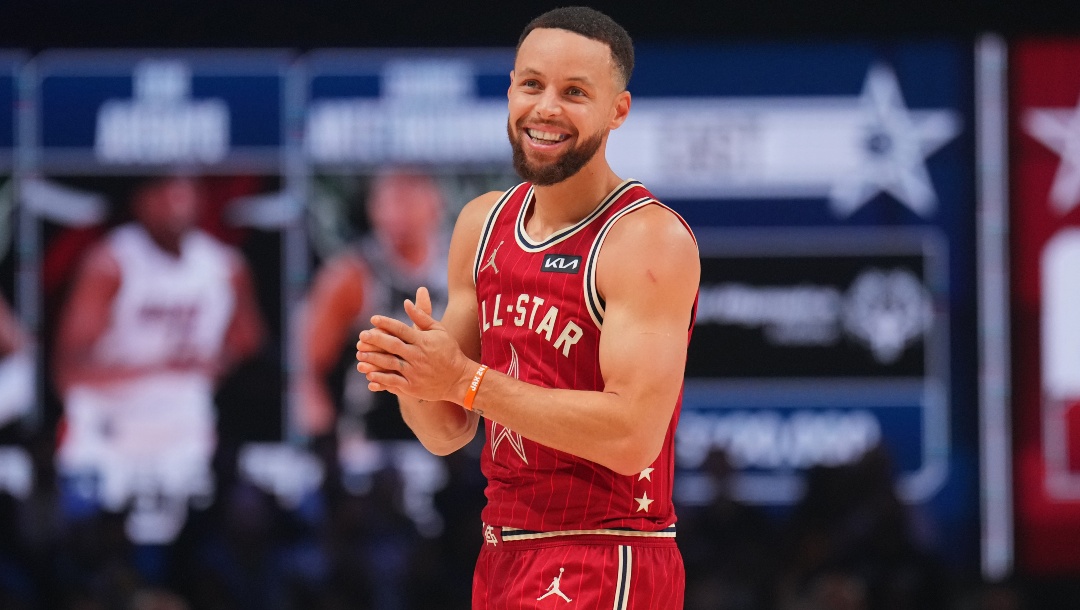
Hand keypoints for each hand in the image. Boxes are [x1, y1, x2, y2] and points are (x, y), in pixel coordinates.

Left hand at [356, 287, 470, 402]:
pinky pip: (393, 382)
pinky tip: (369, 376)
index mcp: (423, 341)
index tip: (373, 319)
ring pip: (390, 364)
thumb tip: (406, 302)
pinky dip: (381, 379)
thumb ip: (422, 316)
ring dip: (373, 359)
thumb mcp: (439, 330)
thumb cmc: (448, 351)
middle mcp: (418, 355)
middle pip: (393, 345)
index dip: (386, 323)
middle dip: (376, 340)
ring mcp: (415, 372)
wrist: (460, 379)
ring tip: (360, 355)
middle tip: (362, 336)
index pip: (401, 329)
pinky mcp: (413, 387)